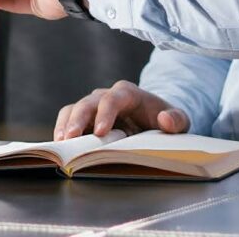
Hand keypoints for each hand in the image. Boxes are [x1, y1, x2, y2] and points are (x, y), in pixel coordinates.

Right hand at [54, 81, 188, 140]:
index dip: (105, 113)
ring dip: (66, 125)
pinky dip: (62, 130)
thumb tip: (165, 120)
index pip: (113, 98)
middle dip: (78, 119)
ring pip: (74, 109)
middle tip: (71, 138)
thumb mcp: (179, 119)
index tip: (102, 132)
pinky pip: (68, 119)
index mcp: (128, 93)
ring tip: (61, 143)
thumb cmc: (165, 118)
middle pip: (88, 102)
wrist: (154, 118)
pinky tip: (60, 145)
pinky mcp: (86, 118)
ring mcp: (94, 107)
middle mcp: (107, 96)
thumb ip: (177, 119)